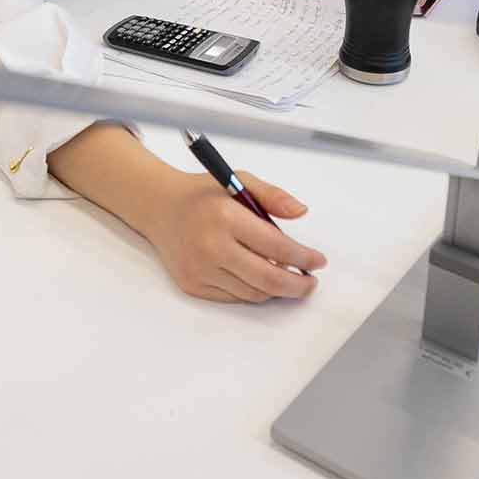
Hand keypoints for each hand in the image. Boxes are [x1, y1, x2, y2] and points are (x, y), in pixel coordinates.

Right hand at [141, 168, 326, 302]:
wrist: (160, 208)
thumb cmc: (204, 194)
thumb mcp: (240, 181)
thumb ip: (273, 196)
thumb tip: (301, 211)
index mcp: (226, 217)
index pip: (276, 247)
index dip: (303, 257)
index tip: (318, 260)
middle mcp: (211, 246)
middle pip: (267, 278)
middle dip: (297, 285)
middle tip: (310, 282)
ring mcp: (200, 269)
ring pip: (252, 293)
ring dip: (276, 289)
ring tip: (288, 278)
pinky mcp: (192, 285)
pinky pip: (233, 297)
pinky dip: (253, 292)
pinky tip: (261, 279)